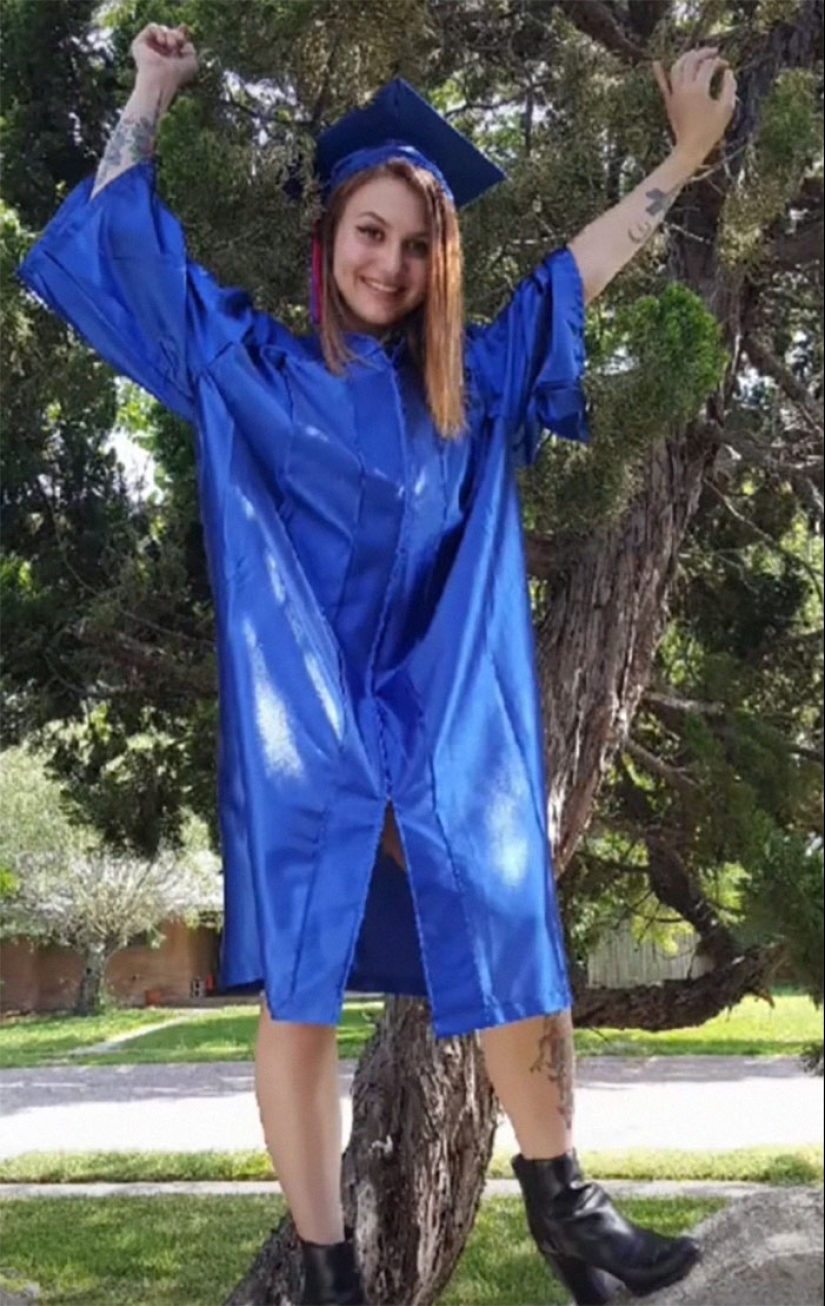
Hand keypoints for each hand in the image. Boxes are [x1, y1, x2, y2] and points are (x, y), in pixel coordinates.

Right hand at [131, 23, 198, 92]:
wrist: (160, 79)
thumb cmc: (176, 75)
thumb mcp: (192, 63)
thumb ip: (191, 50)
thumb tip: (186, 42)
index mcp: (170, 58)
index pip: (176, 40)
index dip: (181, 34)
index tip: (184, 35)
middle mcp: (159, 53)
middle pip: (170, 32)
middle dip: (176, 35)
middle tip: (177, 44)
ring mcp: (149, 48)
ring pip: (162, 29)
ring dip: (170, 35)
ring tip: (170, 45)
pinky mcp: (140, 43)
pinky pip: (152, 27)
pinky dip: (159, 31)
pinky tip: (162, 42)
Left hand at [653, 48, 737, 168]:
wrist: (690, 148)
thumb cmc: (710, 131)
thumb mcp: (726, 108)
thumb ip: (730, 86)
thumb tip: (728, 72)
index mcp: (698, 89)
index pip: (709, 66)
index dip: (719, 62)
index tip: (726, 67)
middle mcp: (684, 88)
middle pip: (691, 60)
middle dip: (703, 53)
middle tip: (714, 52)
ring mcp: (674, 94)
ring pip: (677, 67)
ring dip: (686, 57)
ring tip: (695, 54)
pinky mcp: (669, 102)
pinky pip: (662, 84)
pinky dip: (659, 73)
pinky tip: (655, 62)